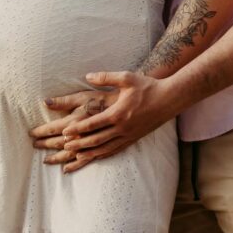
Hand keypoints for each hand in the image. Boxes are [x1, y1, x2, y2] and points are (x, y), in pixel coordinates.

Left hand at [59, 71, 179, 172]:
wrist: (169, 99)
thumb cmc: (148, 87)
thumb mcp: (126, 77)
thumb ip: (105, 77)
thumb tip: (87, 76)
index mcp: (118, 113)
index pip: (92, 124)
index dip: (77, 129)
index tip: (64, 132)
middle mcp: (122, 128)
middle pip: (95, 139)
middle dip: (78, 143)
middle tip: (63, 146)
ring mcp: (128, 135)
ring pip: (104, 148)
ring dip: (88, 152)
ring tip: (74, 156)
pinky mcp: (133, 139)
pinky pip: (115, 150)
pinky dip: (102, 154)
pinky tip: (95, 157)